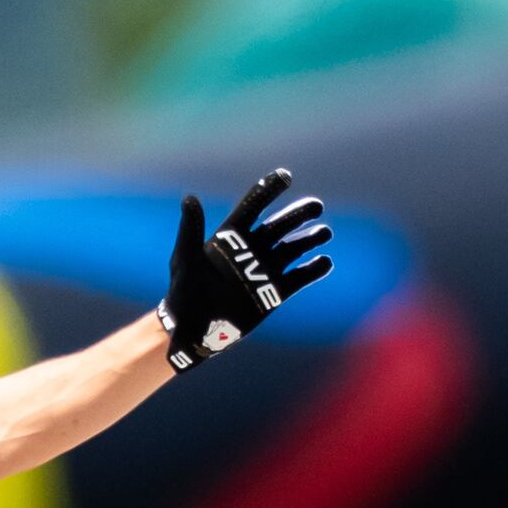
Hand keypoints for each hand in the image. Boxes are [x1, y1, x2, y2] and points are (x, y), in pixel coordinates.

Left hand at [162, 166, 333, 369]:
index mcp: (230, 237)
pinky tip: (325, 262)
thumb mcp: (185, 259)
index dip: (268, 190)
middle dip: (298, 214)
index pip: (253, 207)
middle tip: (316, 206)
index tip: (286, 176)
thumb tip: (190, 198)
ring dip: (310, 239)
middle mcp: (250, 250)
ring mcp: (263, 271)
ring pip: (293, 248)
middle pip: (279, 225)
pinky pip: (298, 278)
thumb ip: (191, 230)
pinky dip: (313, 270)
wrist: (193, 330)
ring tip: (325, 233)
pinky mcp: (273, 293)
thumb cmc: (183, 293)